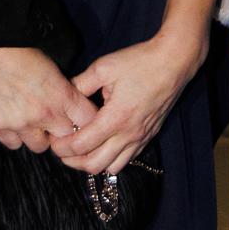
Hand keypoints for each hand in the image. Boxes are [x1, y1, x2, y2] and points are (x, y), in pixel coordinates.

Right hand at [0, 46, 98, 153]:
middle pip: (65, 138)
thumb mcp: (54, 67)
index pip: (88, 120)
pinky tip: (14, 123)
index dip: (85, 120)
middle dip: (62, 131)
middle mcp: (45, 114)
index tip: (79, 118)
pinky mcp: (1, 127)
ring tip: (33, 122)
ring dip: (39, 136)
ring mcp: (22, 123)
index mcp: (63, 96)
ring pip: (40, 146)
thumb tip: (72, 103)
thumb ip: (64, 89)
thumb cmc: (24, 51)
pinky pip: (14, 144)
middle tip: (55, 121)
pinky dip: (15, 137)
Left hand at [53, 28, 202, 175]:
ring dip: (93, 163)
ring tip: (83, 149)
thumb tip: (64, 94)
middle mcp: (129, 134)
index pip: (81, 146)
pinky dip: (112, 158)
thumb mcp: (104, 67)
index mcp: (115, 118)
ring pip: (112, 167)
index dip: (62, 147)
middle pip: (94, 165)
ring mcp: (141, 137)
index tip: (54, 140)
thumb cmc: (140, 62)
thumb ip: (80, 84)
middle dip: (73, 161)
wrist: (174, 61)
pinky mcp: (149, 135)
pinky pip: (128, 159)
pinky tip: (104, 144)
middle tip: (63, 149)